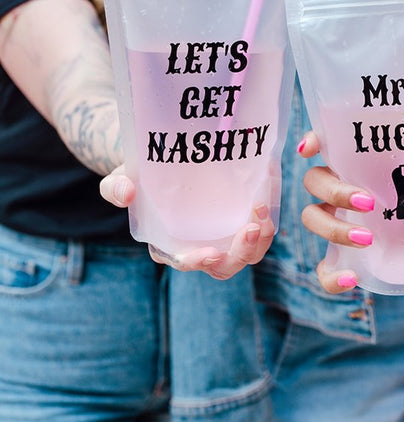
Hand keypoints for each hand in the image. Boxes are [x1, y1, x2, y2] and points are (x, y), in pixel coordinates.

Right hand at [99, 164, 274, 277]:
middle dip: (241, 252)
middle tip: (252, 229)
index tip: (213, 253)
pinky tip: (269, 186)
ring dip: (261, 237)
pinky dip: (267, 214)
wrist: (163, 157)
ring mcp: (223, 233)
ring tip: (263, 211)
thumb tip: (126, 193)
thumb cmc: (138, 176)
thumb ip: (116, 188)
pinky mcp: (240, 216)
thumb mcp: (120, 179)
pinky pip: (260, 226)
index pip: (187, 262)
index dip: (200, 261)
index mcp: (170, 245)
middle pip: (226, 265)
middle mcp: (200, 245)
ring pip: (249, 251)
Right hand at [297, 131, 403, 293]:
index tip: (310, 148)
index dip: (312, 142)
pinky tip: (352, 278)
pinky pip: (324, 269)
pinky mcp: (343, 259)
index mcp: (359, 166)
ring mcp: (338, 224)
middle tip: (368, 203)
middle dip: (335, 191)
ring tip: (368, 238)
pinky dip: (332, 276)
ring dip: (333, 228)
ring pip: (312, 218)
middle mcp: (341, 191)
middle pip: (315, 181)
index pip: (327, 146)